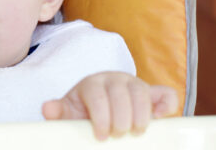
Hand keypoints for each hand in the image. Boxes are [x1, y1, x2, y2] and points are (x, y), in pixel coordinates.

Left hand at [41, 71, 177, 139]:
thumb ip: (58, 112)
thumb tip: (48, 108)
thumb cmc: (83, 112)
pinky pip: (165, 94)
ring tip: (135, 133)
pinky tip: (160, 119)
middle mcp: (114, 79)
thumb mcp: (69, 113)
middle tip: (118, 135)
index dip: (101, 117)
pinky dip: (167, 105)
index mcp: (92, 83)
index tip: (101, 136)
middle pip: (122, 93)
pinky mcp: (152, 93)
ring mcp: (134, 84)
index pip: (98, 95)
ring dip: (141, 115)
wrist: (97, 108)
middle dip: (121, 118)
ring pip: (142, 92)